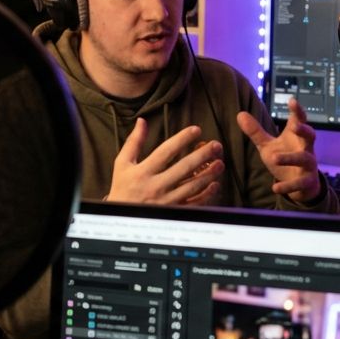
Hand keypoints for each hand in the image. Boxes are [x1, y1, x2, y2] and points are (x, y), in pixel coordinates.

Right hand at [108, 120, 223, 204]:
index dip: (182, 139)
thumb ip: (134, 142)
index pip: (166, 151)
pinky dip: (206, 195)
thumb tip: (142, 121)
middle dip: (202, 155)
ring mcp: (166, 201)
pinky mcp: (172, 212)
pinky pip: (193, 204)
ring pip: (192, 186)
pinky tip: (214, 185)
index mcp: (143, 171)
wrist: (120, 217)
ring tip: (220, 163)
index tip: (196, 130)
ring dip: (208, 174)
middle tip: (216, 145)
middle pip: (183, 168)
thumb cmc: (122, 187)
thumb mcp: (122, 163)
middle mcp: (156, 186)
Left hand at [237, 97, 319, 203]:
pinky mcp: (307, 181)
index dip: (298, 111)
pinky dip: (288, 185)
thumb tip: (240, 114)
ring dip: (290, 158)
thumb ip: (256, 132)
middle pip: (310, 135)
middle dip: (304, 129)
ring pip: (304, 159)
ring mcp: (308, 165)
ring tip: (274, 158)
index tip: (292, 101)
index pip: (299, 120)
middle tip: (294, 125)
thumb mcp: (268, 145)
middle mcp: (305, 148)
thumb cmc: (284, 158)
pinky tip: (275, 188)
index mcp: (296, 136)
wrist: (300, 185)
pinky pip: (300, 183)